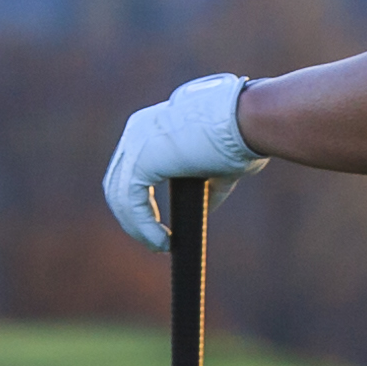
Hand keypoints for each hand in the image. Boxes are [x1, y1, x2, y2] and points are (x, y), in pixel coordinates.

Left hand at [96, 72, 262, 246]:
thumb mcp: (219, 165)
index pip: (130, 168)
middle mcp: (137, 130)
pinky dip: (145, 228)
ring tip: (160, 246)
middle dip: (133, 217)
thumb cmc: (243, 135)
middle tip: (155, 241)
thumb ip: (206, 186)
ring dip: (138, 228)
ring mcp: (136, 143)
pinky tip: (163, 243)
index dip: (139, 202)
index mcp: (151, 125)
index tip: (157, 227)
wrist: (249, 120)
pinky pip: (133, 204)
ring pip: (121, 197)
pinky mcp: (142, 160)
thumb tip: (204, 208)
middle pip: (118, 183)